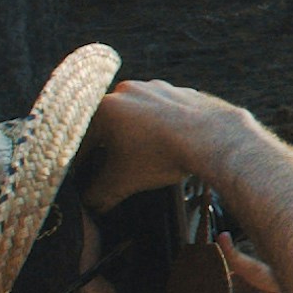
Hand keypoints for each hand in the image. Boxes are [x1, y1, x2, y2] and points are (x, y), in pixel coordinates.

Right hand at [76, 78, 245, 204]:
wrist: (211, 137)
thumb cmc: (162, 155)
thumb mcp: (123, 180)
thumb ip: (100, 193)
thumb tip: (90, 205)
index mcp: (106, 107)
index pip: (83, 137)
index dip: (81, 159)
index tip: (83, 172)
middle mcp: (128, 91)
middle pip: (110, 121)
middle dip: (109, 144)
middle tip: (113, 163)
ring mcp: (157, 87)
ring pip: (137, 113)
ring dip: (136, 132)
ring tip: (143, 153)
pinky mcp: (181, 91)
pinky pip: (164, 110)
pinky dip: (162, 125)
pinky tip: (167, 141)